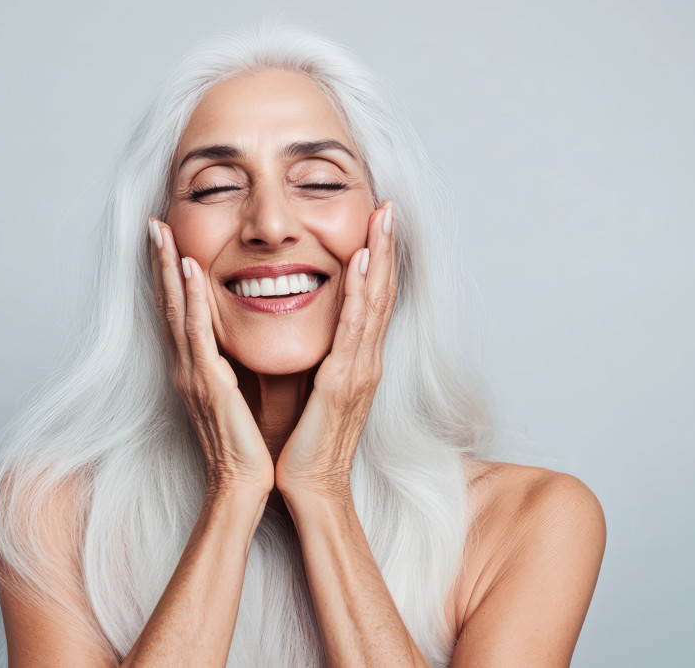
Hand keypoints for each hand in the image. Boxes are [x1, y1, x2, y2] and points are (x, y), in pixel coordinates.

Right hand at [148, 218, 274, 497]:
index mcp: (196, 368)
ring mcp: (192, 373)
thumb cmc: (243, 446)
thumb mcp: (235, 397)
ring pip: (175, 310)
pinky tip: (190, 271)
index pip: (179, 312)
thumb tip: (234, 346)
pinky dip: (190, 299)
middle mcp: (186, 366)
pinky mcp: (207, 383)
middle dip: (160, 262)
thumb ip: (230, 368)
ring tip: (162, 233)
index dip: (171, 276)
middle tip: (154, 223)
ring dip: (169, 269)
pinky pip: (197, 333)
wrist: (241, 485)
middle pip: (168, 303)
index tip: (168, 240)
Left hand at [275, 200, 397, 500]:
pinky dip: (359, 296)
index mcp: (357, 361)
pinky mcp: (342, 385)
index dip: (379, 260)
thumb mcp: (314, 389)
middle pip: (382, 293)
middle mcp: (365, 361)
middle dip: (386, 248)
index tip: (379, 222)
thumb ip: (319, 358)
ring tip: (382, 221)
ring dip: (379, 259)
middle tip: (389, 207)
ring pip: (375, 304)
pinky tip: (360, 267)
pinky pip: (353, 332)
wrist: (309, 488)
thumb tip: (310, 330)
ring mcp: (359, 371)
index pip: (373, 300)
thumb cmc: (305, 442)